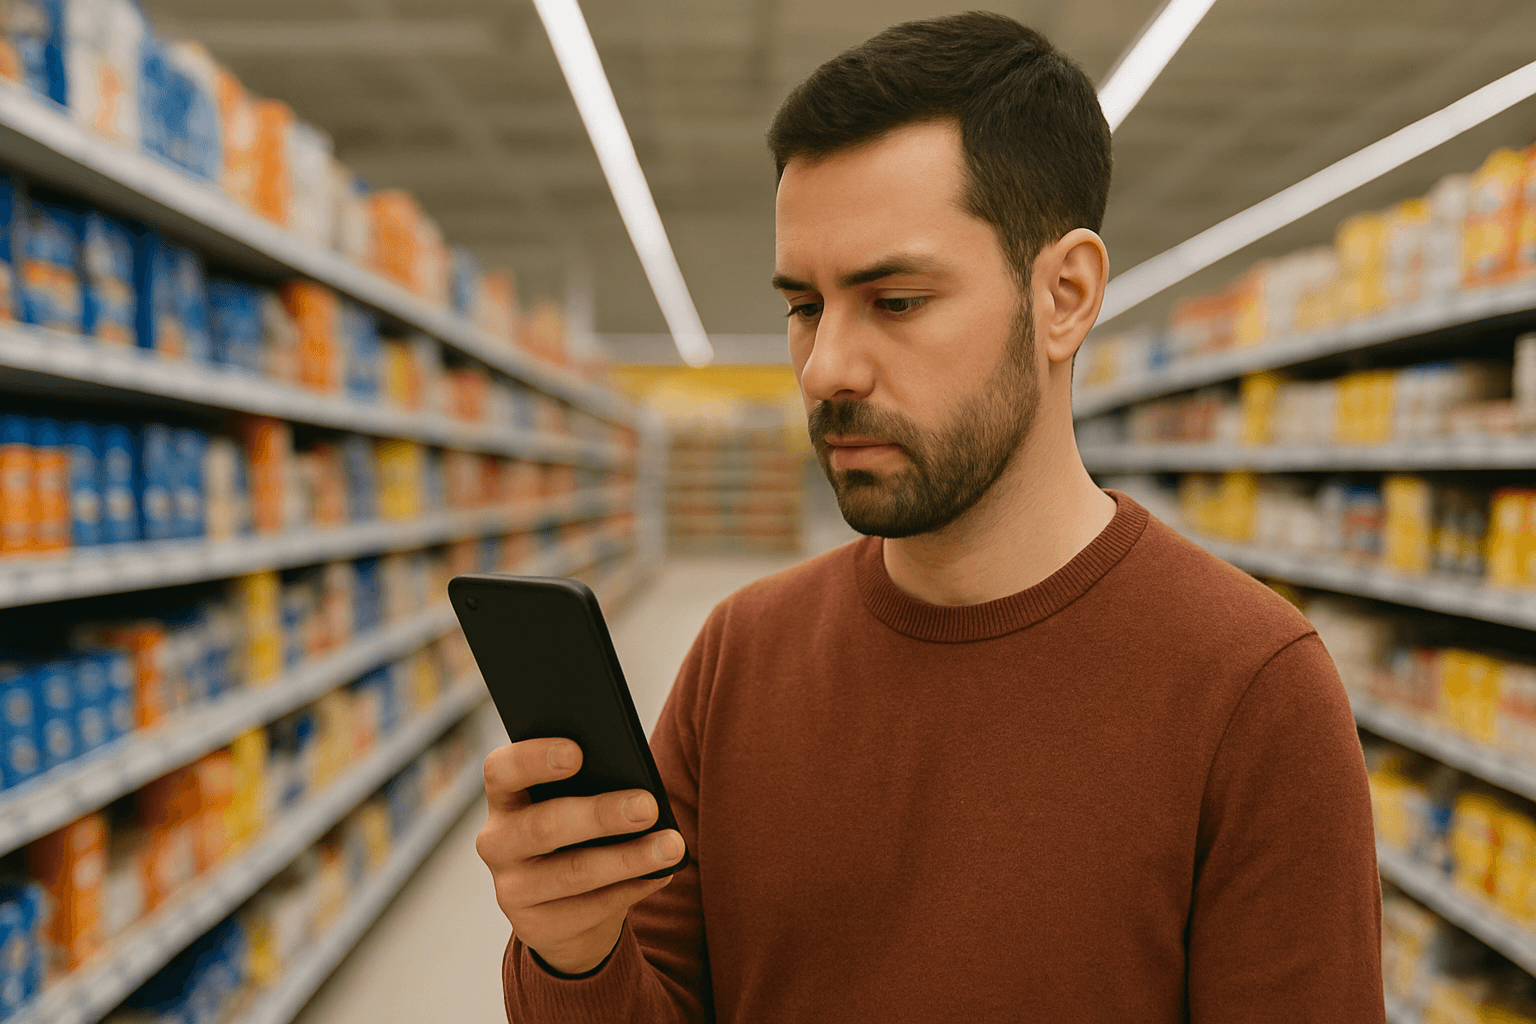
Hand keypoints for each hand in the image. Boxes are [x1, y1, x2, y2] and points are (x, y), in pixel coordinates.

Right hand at [476, 738, 686, 974]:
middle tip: (648, 806)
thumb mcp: (576, 802)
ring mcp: (511, 889)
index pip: (502, 770)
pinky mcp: (534, 926)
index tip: (578, 752)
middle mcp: (497, 841)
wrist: (562, 907)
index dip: (535, 759)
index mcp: (505, 796)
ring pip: (574, 872)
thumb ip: (593, 785)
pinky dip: (632, 888)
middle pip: (544, 825)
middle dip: (601, 814)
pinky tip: (660, 874)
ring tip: (671, 846)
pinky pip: (590, 908)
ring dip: (628, 858)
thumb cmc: (577, 832)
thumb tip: (638, 787)